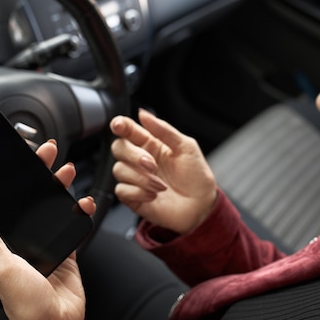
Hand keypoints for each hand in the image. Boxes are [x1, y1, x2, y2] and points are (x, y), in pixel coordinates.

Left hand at [0, 139, 95, 319]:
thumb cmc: (23, 304)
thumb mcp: (0, 265)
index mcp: (6, 240)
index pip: (10, 200)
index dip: (18, 177)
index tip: (24, 157)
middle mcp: (26, 238)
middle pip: (35, 197)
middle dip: (43, 173)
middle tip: (50, 152)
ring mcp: (48, 243)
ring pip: (56, 207)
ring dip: (62, 187)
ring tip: (68, 171)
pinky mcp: (68, 250)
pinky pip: (75, 225)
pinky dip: (81, 212)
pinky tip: (84, 203)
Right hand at [110, 109, 216, 233]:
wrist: (201, 205)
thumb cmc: (196, 176)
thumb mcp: (186, 147)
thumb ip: (164, 130)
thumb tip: (144, 114)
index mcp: (150, 143)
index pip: (127, 130)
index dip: (120, 125)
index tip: (120, 126)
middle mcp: (139, 159)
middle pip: (118, 148)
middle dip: (133, 156)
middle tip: (152, 165)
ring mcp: (135, 178)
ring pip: (119, 170)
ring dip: (141, 178)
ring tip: (161, 186)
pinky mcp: (133, 197)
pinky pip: (121, 190)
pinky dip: (138, 192)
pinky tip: (153, 195)